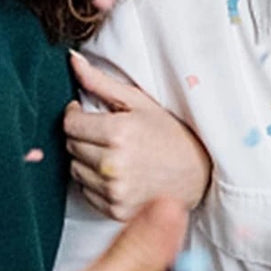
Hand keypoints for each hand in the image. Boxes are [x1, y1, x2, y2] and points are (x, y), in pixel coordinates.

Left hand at [66, 50, 212, 217]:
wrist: (199, 173)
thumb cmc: (171, 134)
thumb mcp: (140, 102)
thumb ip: (101, 82)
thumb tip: (72, 60)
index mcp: (119, 133)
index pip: (70, 124)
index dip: (76, 115)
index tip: (86, 113)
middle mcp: (113, 164)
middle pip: (71, 146)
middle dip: (84, 136)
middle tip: (106, 134)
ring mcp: (114, 190)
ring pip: (75, 170)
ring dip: (87, 160)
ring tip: (113, 153)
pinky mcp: (115, 210)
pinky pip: (86, 192)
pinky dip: (95, 182)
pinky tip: (117, 173)